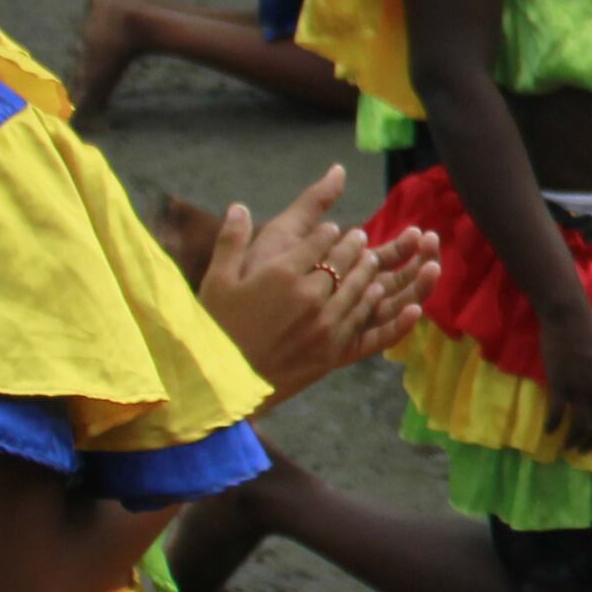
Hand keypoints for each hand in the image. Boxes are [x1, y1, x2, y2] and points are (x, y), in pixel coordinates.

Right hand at [192, 169, 436, 394]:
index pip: (318, 241)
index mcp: (282, 273)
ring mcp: (325, 324)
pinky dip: (372, 301)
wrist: (223, 384)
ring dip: (366, 270)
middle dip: (353, 246)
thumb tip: (239, 206)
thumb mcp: (216, 281)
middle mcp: (310, 295)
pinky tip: (376, 292)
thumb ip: (231, 241)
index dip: (328, 233)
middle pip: (344, 261)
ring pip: (358, 287)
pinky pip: (361, 318)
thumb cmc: (215, 329)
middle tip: (359, 237)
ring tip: (370, 259)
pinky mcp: (333, 350)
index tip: (332, 229)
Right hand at [539, 296, 591, 451]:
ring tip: (567, 447)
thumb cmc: (588, 333)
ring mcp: (581, 389)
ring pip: (580, 427)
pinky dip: (552, 426)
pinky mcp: (560, 385)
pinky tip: (548, 431)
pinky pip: (557, 415)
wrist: (569, 319)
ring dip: (573, 442)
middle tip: (583, 450)